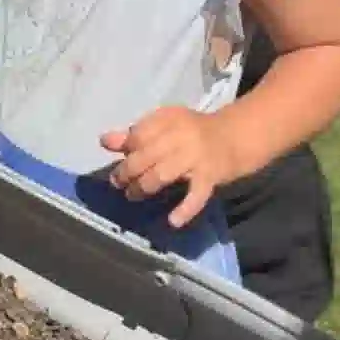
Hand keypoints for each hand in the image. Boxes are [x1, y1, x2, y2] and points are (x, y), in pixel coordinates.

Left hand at [100, 109, 238, 230]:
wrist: (234, 136)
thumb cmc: (193, 132)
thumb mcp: (165, 126)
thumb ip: (135, 134)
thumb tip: (104, 141)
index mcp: (169, 118)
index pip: (138, 134)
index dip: (126, 149)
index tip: (121, 159)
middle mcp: (182, 135)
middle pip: (145, 156)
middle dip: (127, 172)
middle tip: (118, 183)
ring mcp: (197, 157)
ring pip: (162, 175)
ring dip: (143, 188)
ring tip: (132, 195)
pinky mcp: (211, 176)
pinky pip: (196, 195)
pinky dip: (185, 209)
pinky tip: (172, 221)